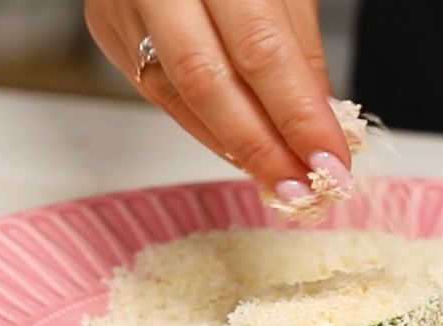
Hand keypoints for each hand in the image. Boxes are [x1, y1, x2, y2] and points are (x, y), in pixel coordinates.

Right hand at [84, 0, 352, 203]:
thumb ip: (298, 49)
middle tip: (301, 189)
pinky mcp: (111, 33)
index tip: (330, 162)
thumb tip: (320, 125)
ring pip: (180, 99)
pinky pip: (164, 96)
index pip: (259, 49)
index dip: (297, 115)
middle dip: (262, 148)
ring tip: (280, 179)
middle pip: (207, 84)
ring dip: (236, 149)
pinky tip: (241, 150)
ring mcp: (122, 7)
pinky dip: (209, 129)